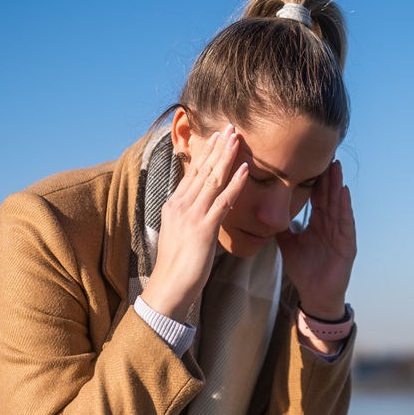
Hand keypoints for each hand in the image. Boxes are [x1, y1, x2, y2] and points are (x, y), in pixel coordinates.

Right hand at [141, 125, 248, 319]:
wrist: (168, 288)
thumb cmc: (177, 266)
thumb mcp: (180, 234)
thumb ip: (189, 216)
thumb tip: (202, 207)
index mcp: (173, 205)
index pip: (192, 173)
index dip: (206, 153)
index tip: (217, 137)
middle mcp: (180, 205)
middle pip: (202, 170)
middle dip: (217, 147)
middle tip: (229, 127)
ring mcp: (191, 215)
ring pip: (212, 179)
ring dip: (226, 157)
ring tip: (237, 138)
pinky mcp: (203, 228)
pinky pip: (223, 200)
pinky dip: (235, 183)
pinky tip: (245, 170)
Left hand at [275, 160, 355, 320]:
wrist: (315, 294)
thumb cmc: (304, 270)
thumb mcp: (288, 244)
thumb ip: (280, 227)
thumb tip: (265, 212)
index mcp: (318, 223)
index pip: (316, 197)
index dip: (314, 180)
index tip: (310, 161)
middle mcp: (331, 225)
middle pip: (328, 196)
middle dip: (328, 176)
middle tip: (326, 154)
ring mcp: (340, 233)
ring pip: (338, 204)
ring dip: (337, 185)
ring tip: (335, 167)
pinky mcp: (347, 244)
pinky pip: (346, 221)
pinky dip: (345, 206)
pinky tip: (343, 191)